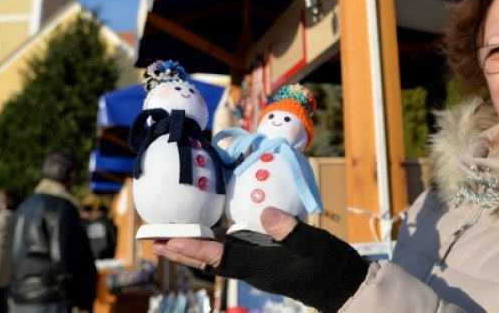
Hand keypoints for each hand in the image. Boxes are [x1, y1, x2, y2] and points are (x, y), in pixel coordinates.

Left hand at [154, 208, 369, 312]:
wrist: (343, 285)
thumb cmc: (329, 266)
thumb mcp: (313, 244)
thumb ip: (290, 229)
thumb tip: (267, 213)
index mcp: (259, 265)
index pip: (219, 257)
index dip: (194, 247)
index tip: (170, 241)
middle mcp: (252, 267)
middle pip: (209, 260)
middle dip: (182, 250)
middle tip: (155, 241)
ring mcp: (257, 265)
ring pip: (217, 255)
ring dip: (193, 246)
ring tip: (171, 236)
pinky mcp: (264, 260)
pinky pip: (232, 250)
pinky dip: (215, 241)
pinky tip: (210, 229)